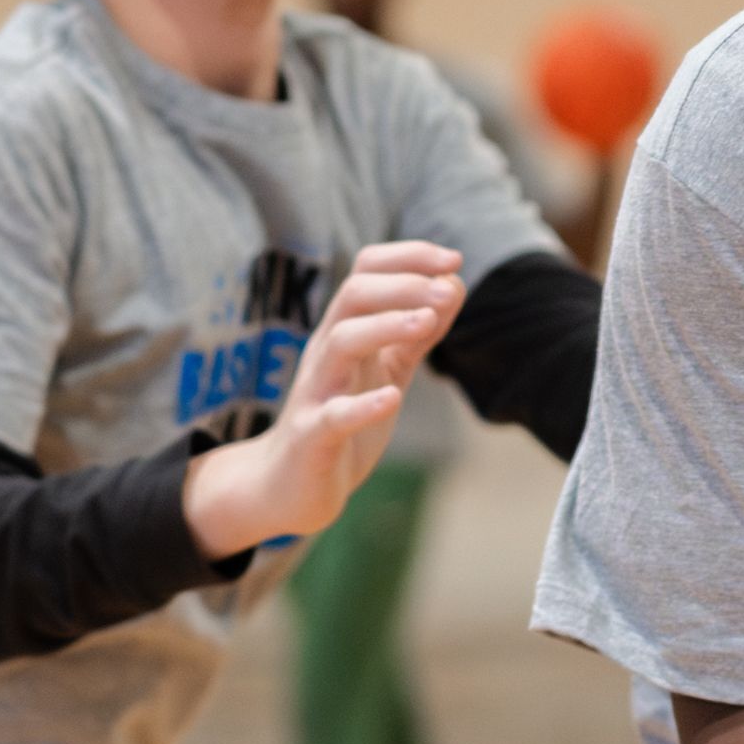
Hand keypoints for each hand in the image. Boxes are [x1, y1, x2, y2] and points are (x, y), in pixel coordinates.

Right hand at [181, 242, 462, 558]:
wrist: (288, 486)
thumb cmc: (341, 421)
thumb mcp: (386, 370)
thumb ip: (417, 333)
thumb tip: (454, 285)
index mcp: (344, 331)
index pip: (367, 271)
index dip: (409, 257)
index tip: (455, 258)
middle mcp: (326, 352)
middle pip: (353, 294)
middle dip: (404, 285)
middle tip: (448, 288)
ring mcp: (316, 393)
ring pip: (341, 342)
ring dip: (386, 326)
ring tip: (427, 323)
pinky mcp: (312, 438)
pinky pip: (332, 416)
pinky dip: (363, 405)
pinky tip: (393, 398)